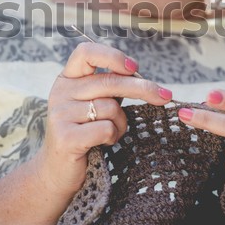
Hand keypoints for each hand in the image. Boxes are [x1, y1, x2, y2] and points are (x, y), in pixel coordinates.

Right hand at [34, 41, 172, 200]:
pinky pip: (106, 128)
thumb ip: (111, 87)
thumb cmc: (85, 133)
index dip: (112, 56)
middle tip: (166, 96)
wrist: (58, 172)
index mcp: (67, 79)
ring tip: (112, 133)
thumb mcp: (95, 103)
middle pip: (109, 81)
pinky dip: (113, 136)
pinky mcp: (66, 137)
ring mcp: (60, 114)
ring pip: (111, 108)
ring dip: (121, 123)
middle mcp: (60, 92)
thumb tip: (145, 78)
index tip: (134, 68)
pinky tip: (104, 143)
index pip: (86, 52)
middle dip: (143, 88)